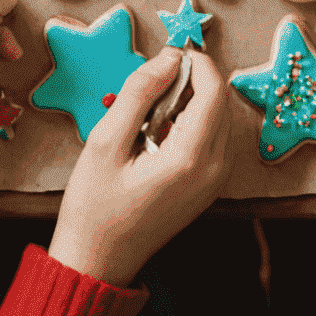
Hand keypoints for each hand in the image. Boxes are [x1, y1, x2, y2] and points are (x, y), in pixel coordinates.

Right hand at [48, 49, 231, 285]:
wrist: (96, 262)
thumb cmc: (94, 206)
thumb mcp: (105, 141)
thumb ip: (140, 92)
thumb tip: (170, 56)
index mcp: (191, 159)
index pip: (214, 90)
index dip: (196, 62)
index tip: (168, 53)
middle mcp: (214, 170)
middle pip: (221, 101)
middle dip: (192, 80)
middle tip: (152, 84)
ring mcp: (215, 182)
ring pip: (220, 117)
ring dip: (192, 101)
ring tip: (150, 112)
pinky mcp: (210, 187)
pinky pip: (214, 137)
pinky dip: (192, 122)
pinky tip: (158, 132)